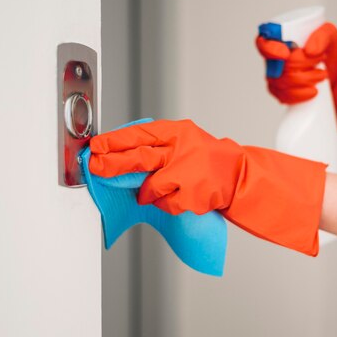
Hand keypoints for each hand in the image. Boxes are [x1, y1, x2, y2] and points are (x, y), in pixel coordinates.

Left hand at [89, 119, 327, 255]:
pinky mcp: (193, 194)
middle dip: (113, 164)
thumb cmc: (208, 159)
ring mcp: (188, 172)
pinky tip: (177, 198)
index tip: (96, 146)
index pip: (140, 134)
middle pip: (139, 157)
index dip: (115, 141)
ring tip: (154, 191)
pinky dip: (164, 204)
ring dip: (146, 192)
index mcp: (179, 132)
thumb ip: (158, 145)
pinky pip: (165, 203)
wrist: (239, 175)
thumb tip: (119, 152)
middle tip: (97, 167)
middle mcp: (183, 149)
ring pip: (151, 186)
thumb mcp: (185, 141)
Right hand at [256, 22, 336, 130]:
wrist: (331, 66)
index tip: (286, 54)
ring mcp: (275, 77)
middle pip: (280, 66)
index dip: (271, 50)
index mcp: (278, 39)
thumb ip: (321, 37)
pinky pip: (285, 97)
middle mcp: (273, 58)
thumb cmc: (324, 47)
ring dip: (307, 80)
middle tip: (321, 59)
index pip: (264, 43)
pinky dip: (302, 95)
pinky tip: (313, 90)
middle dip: (303, 65)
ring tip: (322, 74)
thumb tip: (310, 50)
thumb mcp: (328, 35)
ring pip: (284, 83)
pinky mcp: (280, 91)